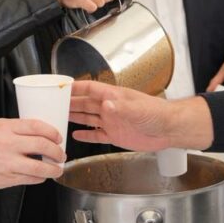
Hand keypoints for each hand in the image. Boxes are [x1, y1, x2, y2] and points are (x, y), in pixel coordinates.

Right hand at [0, 118, 64, 188]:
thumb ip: (18, 128)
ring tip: (57, 169)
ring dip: (53, 169)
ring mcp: (7, 163)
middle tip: (61, 154)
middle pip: (42, 146)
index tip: (58, 137)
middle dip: (57, 152)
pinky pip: (30, 179)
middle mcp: (8, 145)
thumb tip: (42, 134)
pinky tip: (41, 175)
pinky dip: (39, 178)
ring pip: (39, 168)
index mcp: (6, 128)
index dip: (53, 132)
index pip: (37, 127)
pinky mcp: (6, 179)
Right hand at [70, 80, 212, 150]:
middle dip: (70, 102)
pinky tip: (77, 135)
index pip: (90, 89)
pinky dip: (87, 135)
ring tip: (60, 115)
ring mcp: (113, 121)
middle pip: (85, 103)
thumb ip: (121, 108)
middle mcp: (111, 108)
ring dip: (75, 116)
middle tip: (53, 102)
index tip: (61, 86)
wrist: (170, 130)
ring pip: (89, 118)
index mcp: (114, 97)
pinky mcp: (116, 135)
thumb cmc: (158, 114)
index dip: (76, 88)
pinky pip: (97, 134)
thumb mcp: (139, 110)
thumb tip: (105, 105)